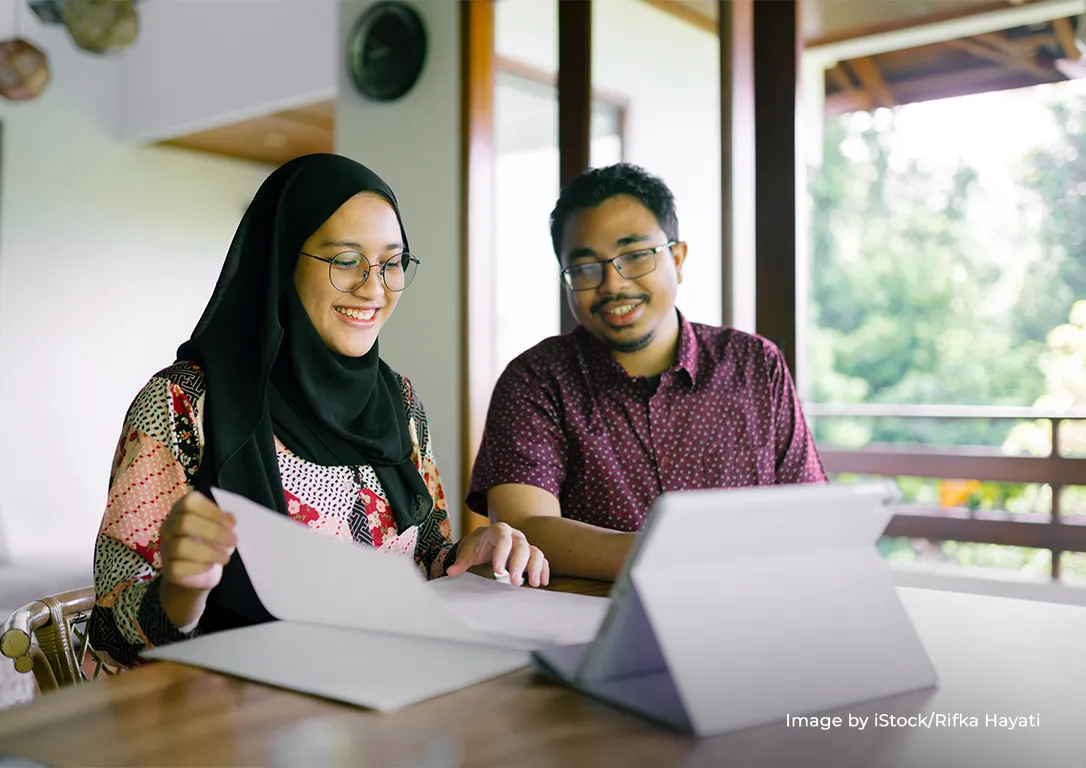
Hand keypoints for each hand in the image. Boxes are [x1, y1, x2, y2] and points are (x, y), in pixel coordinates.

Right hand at [158, 491, 237, 627]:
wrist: (192, 582)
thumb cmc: (209, 550)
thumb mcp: (218, 533)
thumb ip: (224, 523)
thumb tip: (237, 519)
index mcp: (181, 512)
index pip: (190, 502)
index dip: (212, 510)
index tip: (233, 521)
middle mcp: (169, 528)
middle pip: (185, 522)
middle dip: (214, 531)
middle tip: (235, 541)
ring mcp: (166, 550)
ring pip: (183, 545)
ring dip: (211, 550)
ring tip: (227, 557)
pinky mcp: (169, 571)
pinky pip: (181, 567)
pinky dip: (202, 566)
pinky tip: (213, 568)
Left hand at [446, 522, 549, 587]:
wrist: (484, 543)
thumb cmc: (477, 546)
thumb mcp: (468, 552)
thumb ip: (462, 561)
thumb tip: (451, 571)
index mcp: (498, 530)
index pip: (503, 540)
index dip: (502, 555)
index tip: (498, 571)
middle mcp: (514, 535)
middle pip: (522, 546)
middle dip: (519, 564)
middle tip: (514, 582)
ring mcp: (524, 544)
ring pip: (535, 552)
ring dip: (536, 567)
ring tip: (534, 583)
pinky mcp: (531, 555)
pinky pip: (542, 560)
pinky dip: (544, 570)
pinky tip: (543, 582)